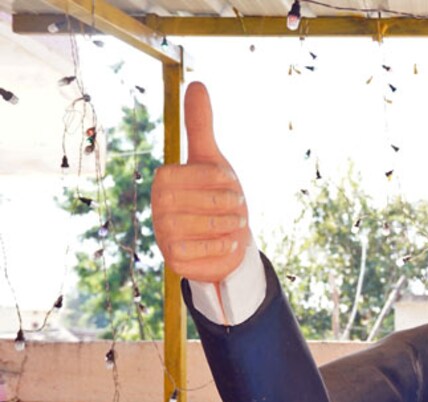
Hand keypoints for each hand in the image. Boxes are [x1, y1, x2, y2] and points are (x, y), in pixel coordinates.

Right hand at [152, 82, 249, 282]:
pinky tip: (226, 242)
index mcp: (164, 180)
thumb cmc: (217, 196)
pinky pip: (198, 252)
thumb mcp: (212, 160)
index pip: (186, 174)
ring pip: (197, 227)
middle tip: (238, 207)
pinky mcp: (174, 261)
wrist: (227, 240)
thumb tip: (196, 83)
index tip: (232, 184)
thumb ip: (201, 126)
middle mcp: (158, 208)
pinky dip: (221, 246)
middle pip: (194, 202)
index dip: (216, 179)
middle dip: (225, 203)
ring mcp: (163, 235)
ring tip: (233, 224)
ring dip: (227, 225)